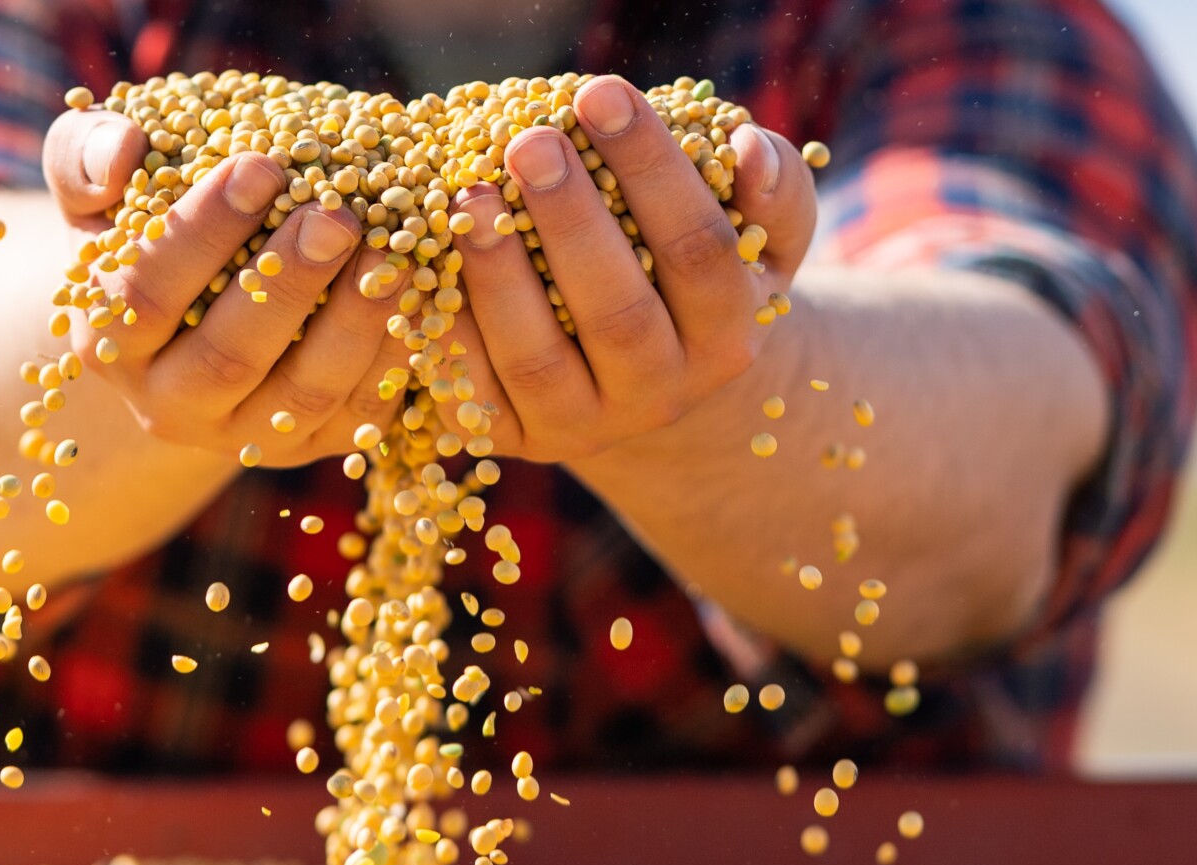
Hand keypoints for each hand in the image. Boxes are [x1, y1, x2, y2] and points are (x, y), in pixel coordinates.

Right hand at [42, 110, 403, 467]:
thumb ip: (85, 156)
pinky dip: (393, 358)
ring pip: (300, 394)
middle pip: (226, 357)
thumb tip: (121, 151)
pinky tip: (418, 294)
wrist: (190, 313)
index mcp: (108, 341)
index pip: (144, 294)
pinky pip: (356, 414)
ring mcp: (241, 436)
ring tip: (391, 252)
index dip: (201, 231)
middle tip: (336, 216)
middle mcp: (167, 404)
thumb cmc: (145, 226)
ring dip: (352, 324)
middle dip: (286, 283)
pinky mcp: (308, 445)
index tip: (258, 165)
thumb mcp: (99, 188)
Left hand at [437, 75, 817, 462]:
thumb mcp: (755, 235)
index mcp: (727, 336)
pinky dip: (442, 326)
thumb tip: (746, 149)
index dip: (653, 170)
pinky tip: (423, 258)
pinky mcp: (511, 438)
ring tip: (471, 193)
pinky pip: (470, 390)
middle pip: (618, 311)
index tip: (602, 94)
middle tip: (530, 141)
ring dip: (498, 273)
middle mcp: (661, 393)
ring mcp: (583, 425)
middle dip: (570, 219)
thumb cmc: (689, 270)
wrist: (639, 373)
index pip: (698, 250)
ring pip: (539, 357)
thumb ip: (772, 190)